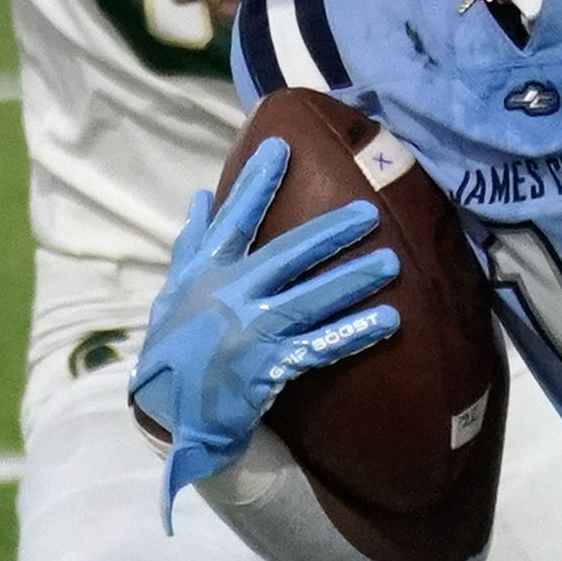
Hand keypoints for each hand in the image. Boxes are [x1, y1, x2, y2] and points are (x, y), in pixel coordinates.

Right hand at [128, 137, 403, 516]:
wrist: (170, 413)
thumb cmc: (175, 347)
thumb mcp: (173, 292)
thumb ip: (192, 244)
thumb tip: (199, 196)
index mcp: (206, 274)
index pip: (233, 220)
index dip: (256, 183)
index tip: (282, 147)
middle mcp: (228, 297)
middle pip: (286, 256)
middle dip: (330, 233)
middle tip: (369, 212)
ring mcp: (249, 332)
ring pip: (310, 299)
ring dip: (353, 281)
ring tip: (391, 264)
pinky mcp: (267, 368)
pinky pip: (318, 347)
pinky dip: (352, 334)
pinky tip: (387, 321)